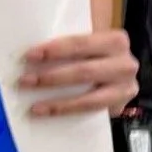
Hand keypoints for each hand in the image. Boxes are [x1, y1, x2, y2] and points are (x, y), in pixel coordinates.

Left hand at [21, 29, 137, 116]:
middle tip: (25, 81)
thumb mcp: (89, 44)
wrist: (119, 79)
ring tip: (34, 104)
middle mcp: (126, 63)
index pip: (81, 43)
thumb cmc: (96, 57)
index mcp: (116, 40)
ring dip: (57, 101)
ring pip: (88, 97)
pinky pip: (90, 111)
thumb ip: (69, 44)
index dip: (55, 50)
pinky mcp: (120, 106)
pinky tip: (46, 112)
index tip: (30, 56)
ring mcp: (126, 87)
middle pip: (84, 71)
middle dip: (51, 77)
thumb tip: (31, 51)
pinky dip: (66, 112)